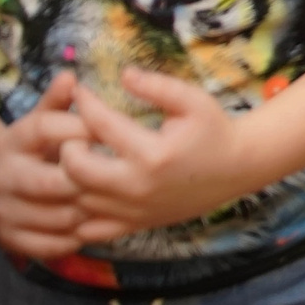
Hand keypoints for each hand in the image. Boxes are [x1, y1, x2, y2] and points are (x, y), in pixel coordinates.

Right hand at [0, 73, 94, 260]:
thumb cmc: (31, 149)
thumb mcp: (39, 122)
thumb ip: (56, 102)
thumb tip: (70, 77)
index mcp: (11, 140)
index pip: (48, 128)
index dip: (83, 128)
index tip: (110, 133)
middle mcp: (2, 175)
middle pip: (54, 180)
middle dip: (89, 178)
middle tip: (114, 176)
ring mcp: (3, 210)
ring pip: (59, 216)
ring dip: (90, 210)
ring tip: (109, 201)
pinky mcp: (8, 239)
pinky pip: (52, 244)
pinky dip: (76, 236)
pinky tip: (91, 224)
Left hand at [60, 68, 262, 241]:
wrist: (237, 169)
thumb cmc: (214, 130)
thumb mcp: (193, 100)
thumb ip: (157, 86)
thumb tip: (123, 74)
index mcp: (153, 153)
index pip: (100, 125)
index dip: (85, 103)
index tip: (80, 90)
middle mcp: (139, 186)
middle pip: (75, 169)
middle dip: (67, 145)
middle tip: (74, 131)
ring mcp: (135, 210)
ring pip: (77, 200)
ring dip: (68, 177)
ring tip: (75, 156)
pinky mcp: (135, 225)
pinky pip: (90, 230)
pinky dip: (77, 213)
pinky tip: (83, 191)